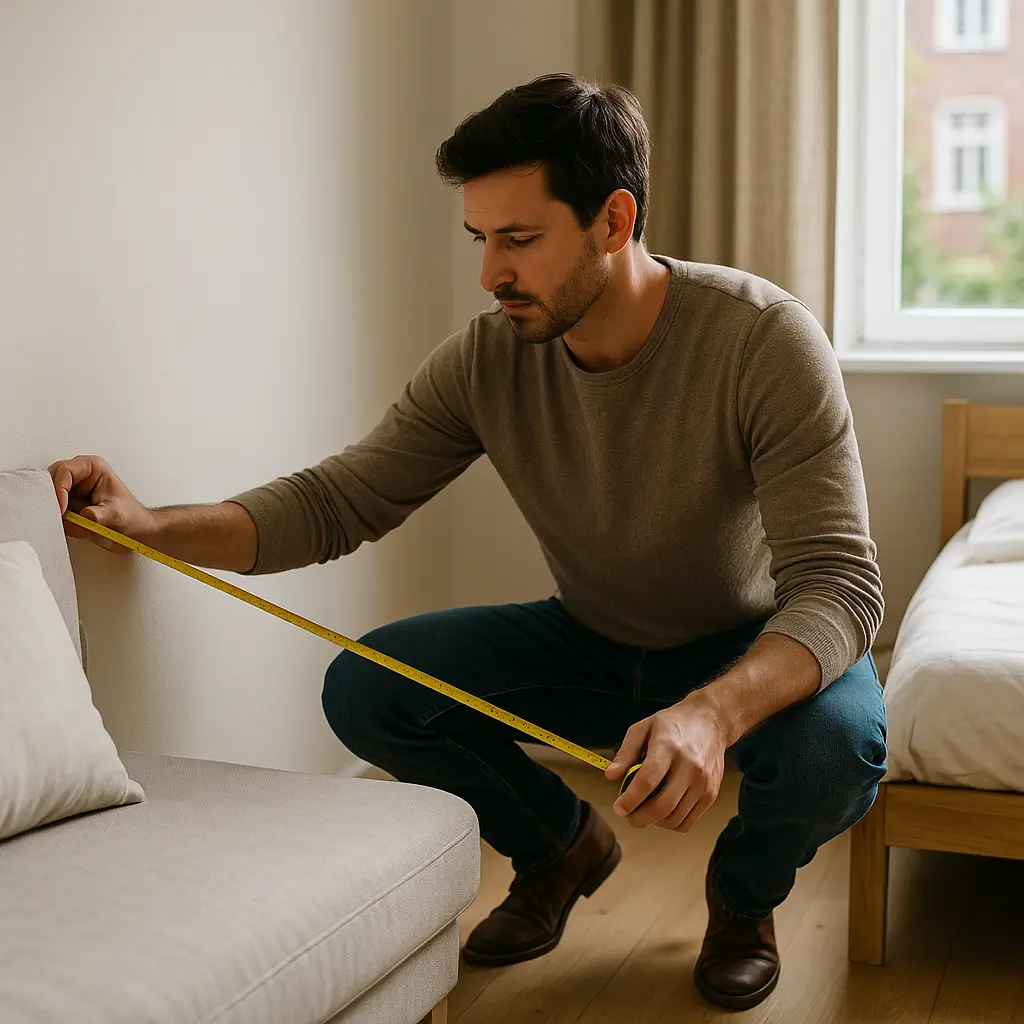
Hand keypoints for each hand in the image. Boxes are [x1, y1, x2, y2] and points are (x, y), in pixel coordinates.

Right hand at [48, 455, 156, 553]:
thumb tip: (85, 515)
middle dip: (53, 500)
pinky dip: (60, 521)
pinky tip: (74, 528)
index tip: (62, 509)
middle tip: (60, 516)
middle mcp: (79, 475)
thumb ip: (99, 515)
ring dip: (57, 512)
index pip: (64, 471)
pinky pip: (53, 511)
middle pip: (50, 481)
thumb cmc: (131, 517)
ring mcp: (71, 490)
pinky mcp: (67, 504)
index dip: (58, 489)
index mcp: (92, 467)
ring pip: (48, 497)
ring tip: (73, 524)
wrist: (135, 531)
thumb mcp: (117, 515)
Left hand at [605, 695, 728, 831]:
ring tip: (644, 811)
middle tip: (628, 815)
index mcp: (668, 746)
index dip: (630, 799)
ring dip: (654, 822)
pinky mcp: (712, 793)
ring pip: (675, 818)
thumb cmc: (674, 724)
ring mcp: (703, 782)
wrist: (711, 721)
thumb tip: (611, 775)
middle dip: (640, 817)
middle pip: (662, 805)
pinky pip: (689, 821)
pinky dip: (671, 824)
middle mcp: (689, 766)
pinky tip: (663, 813)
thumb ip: (626, 752)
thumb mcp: (643, 728)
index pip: (648, 781)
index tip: (618, 808)